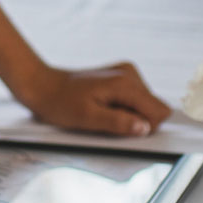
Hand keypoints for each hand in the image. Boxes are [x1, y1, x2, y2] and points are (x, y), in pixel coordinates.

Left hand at [19, 62, 172, 136]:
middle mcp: (130, 74)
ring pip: (146, 104)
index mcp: (125, 84)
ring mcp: (127, 72)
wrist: (44, 86)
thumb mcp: (87, 119)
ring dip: (130, 114)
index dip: (146, 127)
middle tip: (110, 121)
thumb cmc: (61, 103)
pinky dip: (125, 107)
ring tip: (104, 113)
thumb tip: (145, 128)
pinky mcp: (121, 76)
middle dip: (138, 120)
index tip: (123, 130)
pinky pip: (136, 98)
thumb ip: (118, 123)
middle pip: (155, 107)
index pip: (158, 111)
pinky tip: (105, 107)